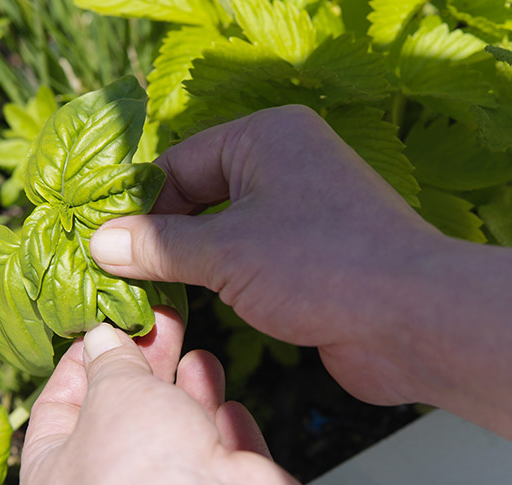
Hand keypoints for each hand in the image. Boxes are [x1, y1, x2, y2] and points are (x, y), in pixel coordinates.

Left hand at [18, 308, 314, 484]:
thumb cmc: (141, 471)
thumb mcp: (114, 393)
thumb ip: (111, 361)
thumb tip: (103, 338)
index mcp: (56, 479)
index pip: (57, 409)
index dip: (82, 361)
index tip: (105, 324)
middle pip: (125, 415)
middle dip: (145, 364)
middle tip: (162, 322)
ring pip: (178, 435)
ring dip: (189, 391)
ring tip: (197, 354)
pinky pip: (223, 457)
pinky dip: (226, 428)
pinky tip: (229, 405)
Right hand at [89, 105, 443, 404]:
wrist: (413, 320)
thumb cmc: (322, 265)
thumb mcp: (226, 251)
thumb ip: (160, 246)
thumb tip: (101, 240)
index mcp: (268, 138)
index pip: (181, 162)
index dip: (138, 203)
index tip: (98, 241)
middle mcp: (288, 167)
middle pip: (202, 196)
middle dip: (159, 236)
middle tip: (109, 272)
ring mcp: (305, 216)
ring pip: (226, 234)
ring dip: (188, 264)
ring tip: (138, 294)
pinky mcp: (315, 262)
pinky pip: (252, 264)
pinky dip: (221, 283)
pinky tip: (190, 307)